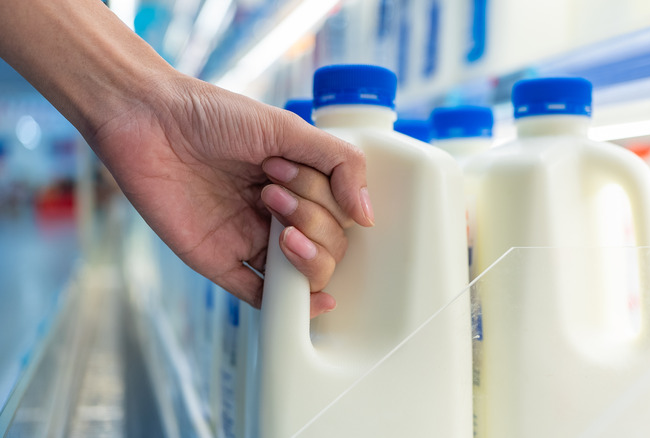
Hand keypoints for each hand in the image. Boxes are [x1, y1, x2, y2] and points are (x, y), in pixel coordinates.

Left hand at [91, 75, 372, 316]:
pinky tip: (307, 302)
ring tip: (275, 220)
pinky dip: (283, 306)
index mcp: (299, 184)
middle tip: (271, 188)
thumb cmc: (211, 114)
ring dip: (304, 259)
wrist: (145, 120)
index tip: (285, 167)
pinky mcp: (217, 260)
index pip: (340, 215)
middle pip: (328, 248)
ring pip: (300, 276)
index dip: (324, 200)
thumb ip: (339, 163)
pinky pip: (256, 294)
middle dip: (312, 220)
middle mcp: (278, 214)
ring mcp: (249, 239)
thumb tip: (368, 216)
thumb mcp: (285, 127)